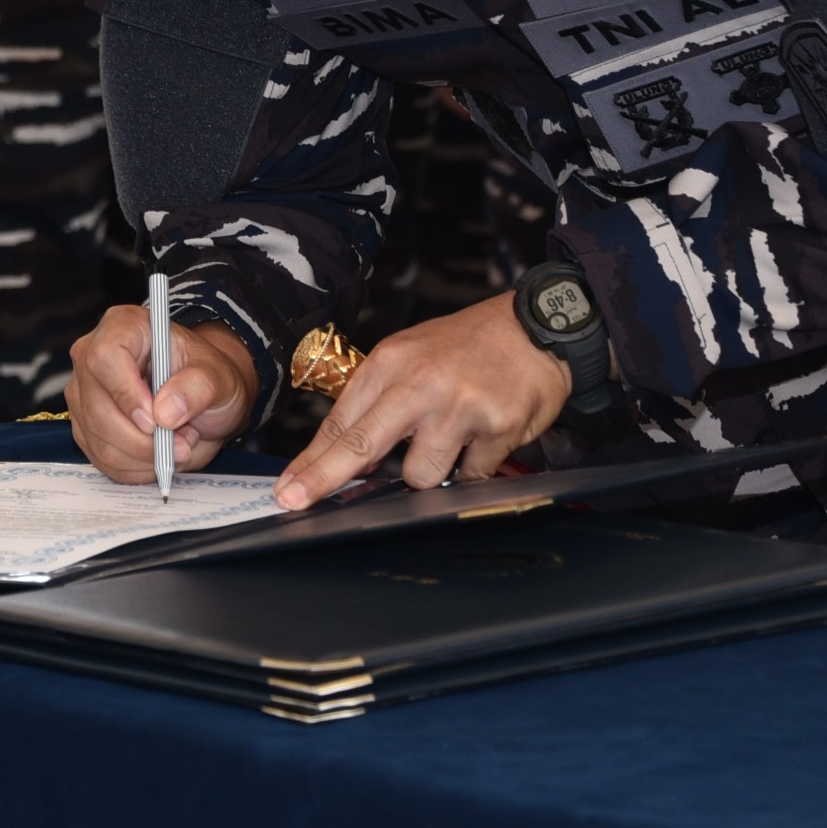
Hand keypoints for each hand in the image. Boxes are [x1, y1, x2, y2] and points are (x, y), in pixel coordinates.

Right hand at [67, 307, 258, 481]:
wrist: (200, 397)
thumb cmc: (206, 376)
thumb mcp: (218, 376)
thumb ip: (197, 388)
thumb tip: (165, 411)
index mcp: (124, 327)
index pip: (105, 358)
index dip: (127, 394)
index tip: (156, 420)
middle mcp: (94, 356)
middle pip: (97, 407)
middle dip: (142, 439)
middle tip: (181, 444)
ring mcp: (85, 393)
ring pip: (99, 440)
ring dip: (143, 456)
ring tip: (177, 444)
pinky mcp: (85, 425)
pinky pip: (102, 458)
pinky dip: (135, 467)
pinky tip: (159, 454)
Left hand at [274, 293, 570, 510]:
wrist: (538, 326)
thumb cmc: (469, 345)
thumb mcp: (412, 355)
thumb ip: (380, 400)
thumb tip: (349, 459)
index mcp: (393, 362)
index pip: (341, 420)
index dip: (311, 461)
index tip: (288, 487)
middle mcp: (422, 382)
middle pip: (362, 444)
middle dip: (324, 478)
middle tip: (296, 501)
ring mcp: (460, 406)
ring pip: (421, 474)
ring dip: (431, 470)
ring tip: (451, 438)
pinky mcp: (497, 427)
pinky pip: (470, 475)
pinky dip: (472, 467)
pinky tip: (481, 438)